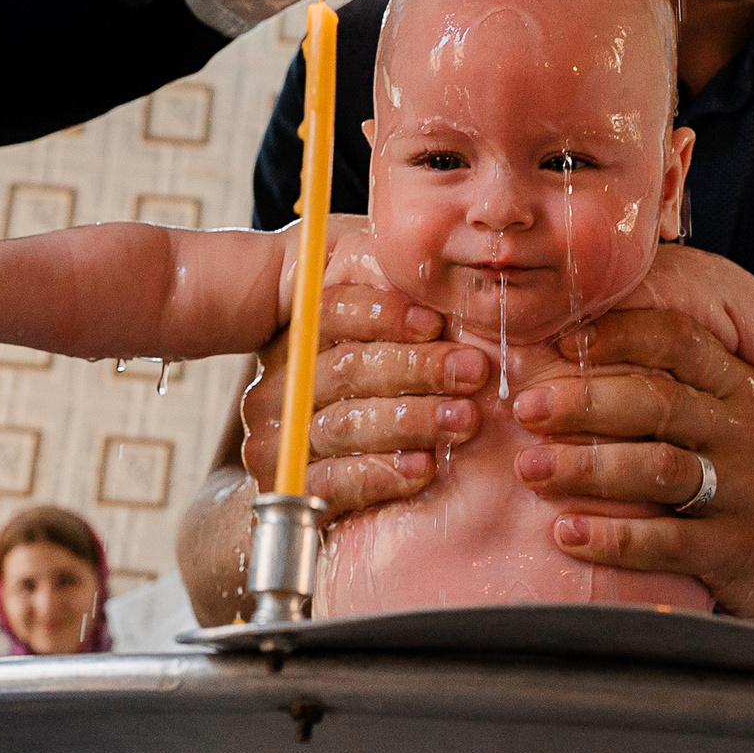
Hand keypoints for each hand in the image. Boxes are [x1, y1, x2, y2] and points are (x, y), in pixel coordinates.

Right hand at [237, 283, 489, 514]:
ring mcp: (281, 437)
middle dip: (417, 368)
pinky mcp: (291, 486)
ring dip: (412, 420)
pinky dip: (381, 473)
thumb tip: (431, 266)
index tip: (434, 323)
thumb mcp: (381, 327)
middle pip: (346, 368)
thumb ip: (390, 294)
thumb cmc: (379, 381)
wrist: (325, 474)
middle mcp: (283, 384)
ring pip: (345, 424)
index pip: (332, 312)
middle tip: (472, 372)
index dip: (383, 313)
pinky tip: (422, 467)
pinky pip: (333, 481)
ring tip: (463, 420)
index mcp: (300, 335)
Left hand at [507, 308, 753, 623]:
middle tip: (525, 410)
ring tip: (531, 470)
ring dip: (586, 467)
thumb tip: (557, 351)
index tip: (558, 345)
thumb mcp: (703, 419)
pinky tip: (566, 532)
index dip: (617, 336)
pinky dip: (611, 537)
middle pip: (659, 402)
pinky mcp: (733, 549)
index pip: (678, 340)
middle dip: (584, 403)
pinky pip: (666, 540)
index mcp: (733, 385)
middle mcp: (744, 430)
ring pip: (660, 468)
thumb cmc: (718, 472)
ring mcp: (745, 490)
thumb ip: (653, 384)